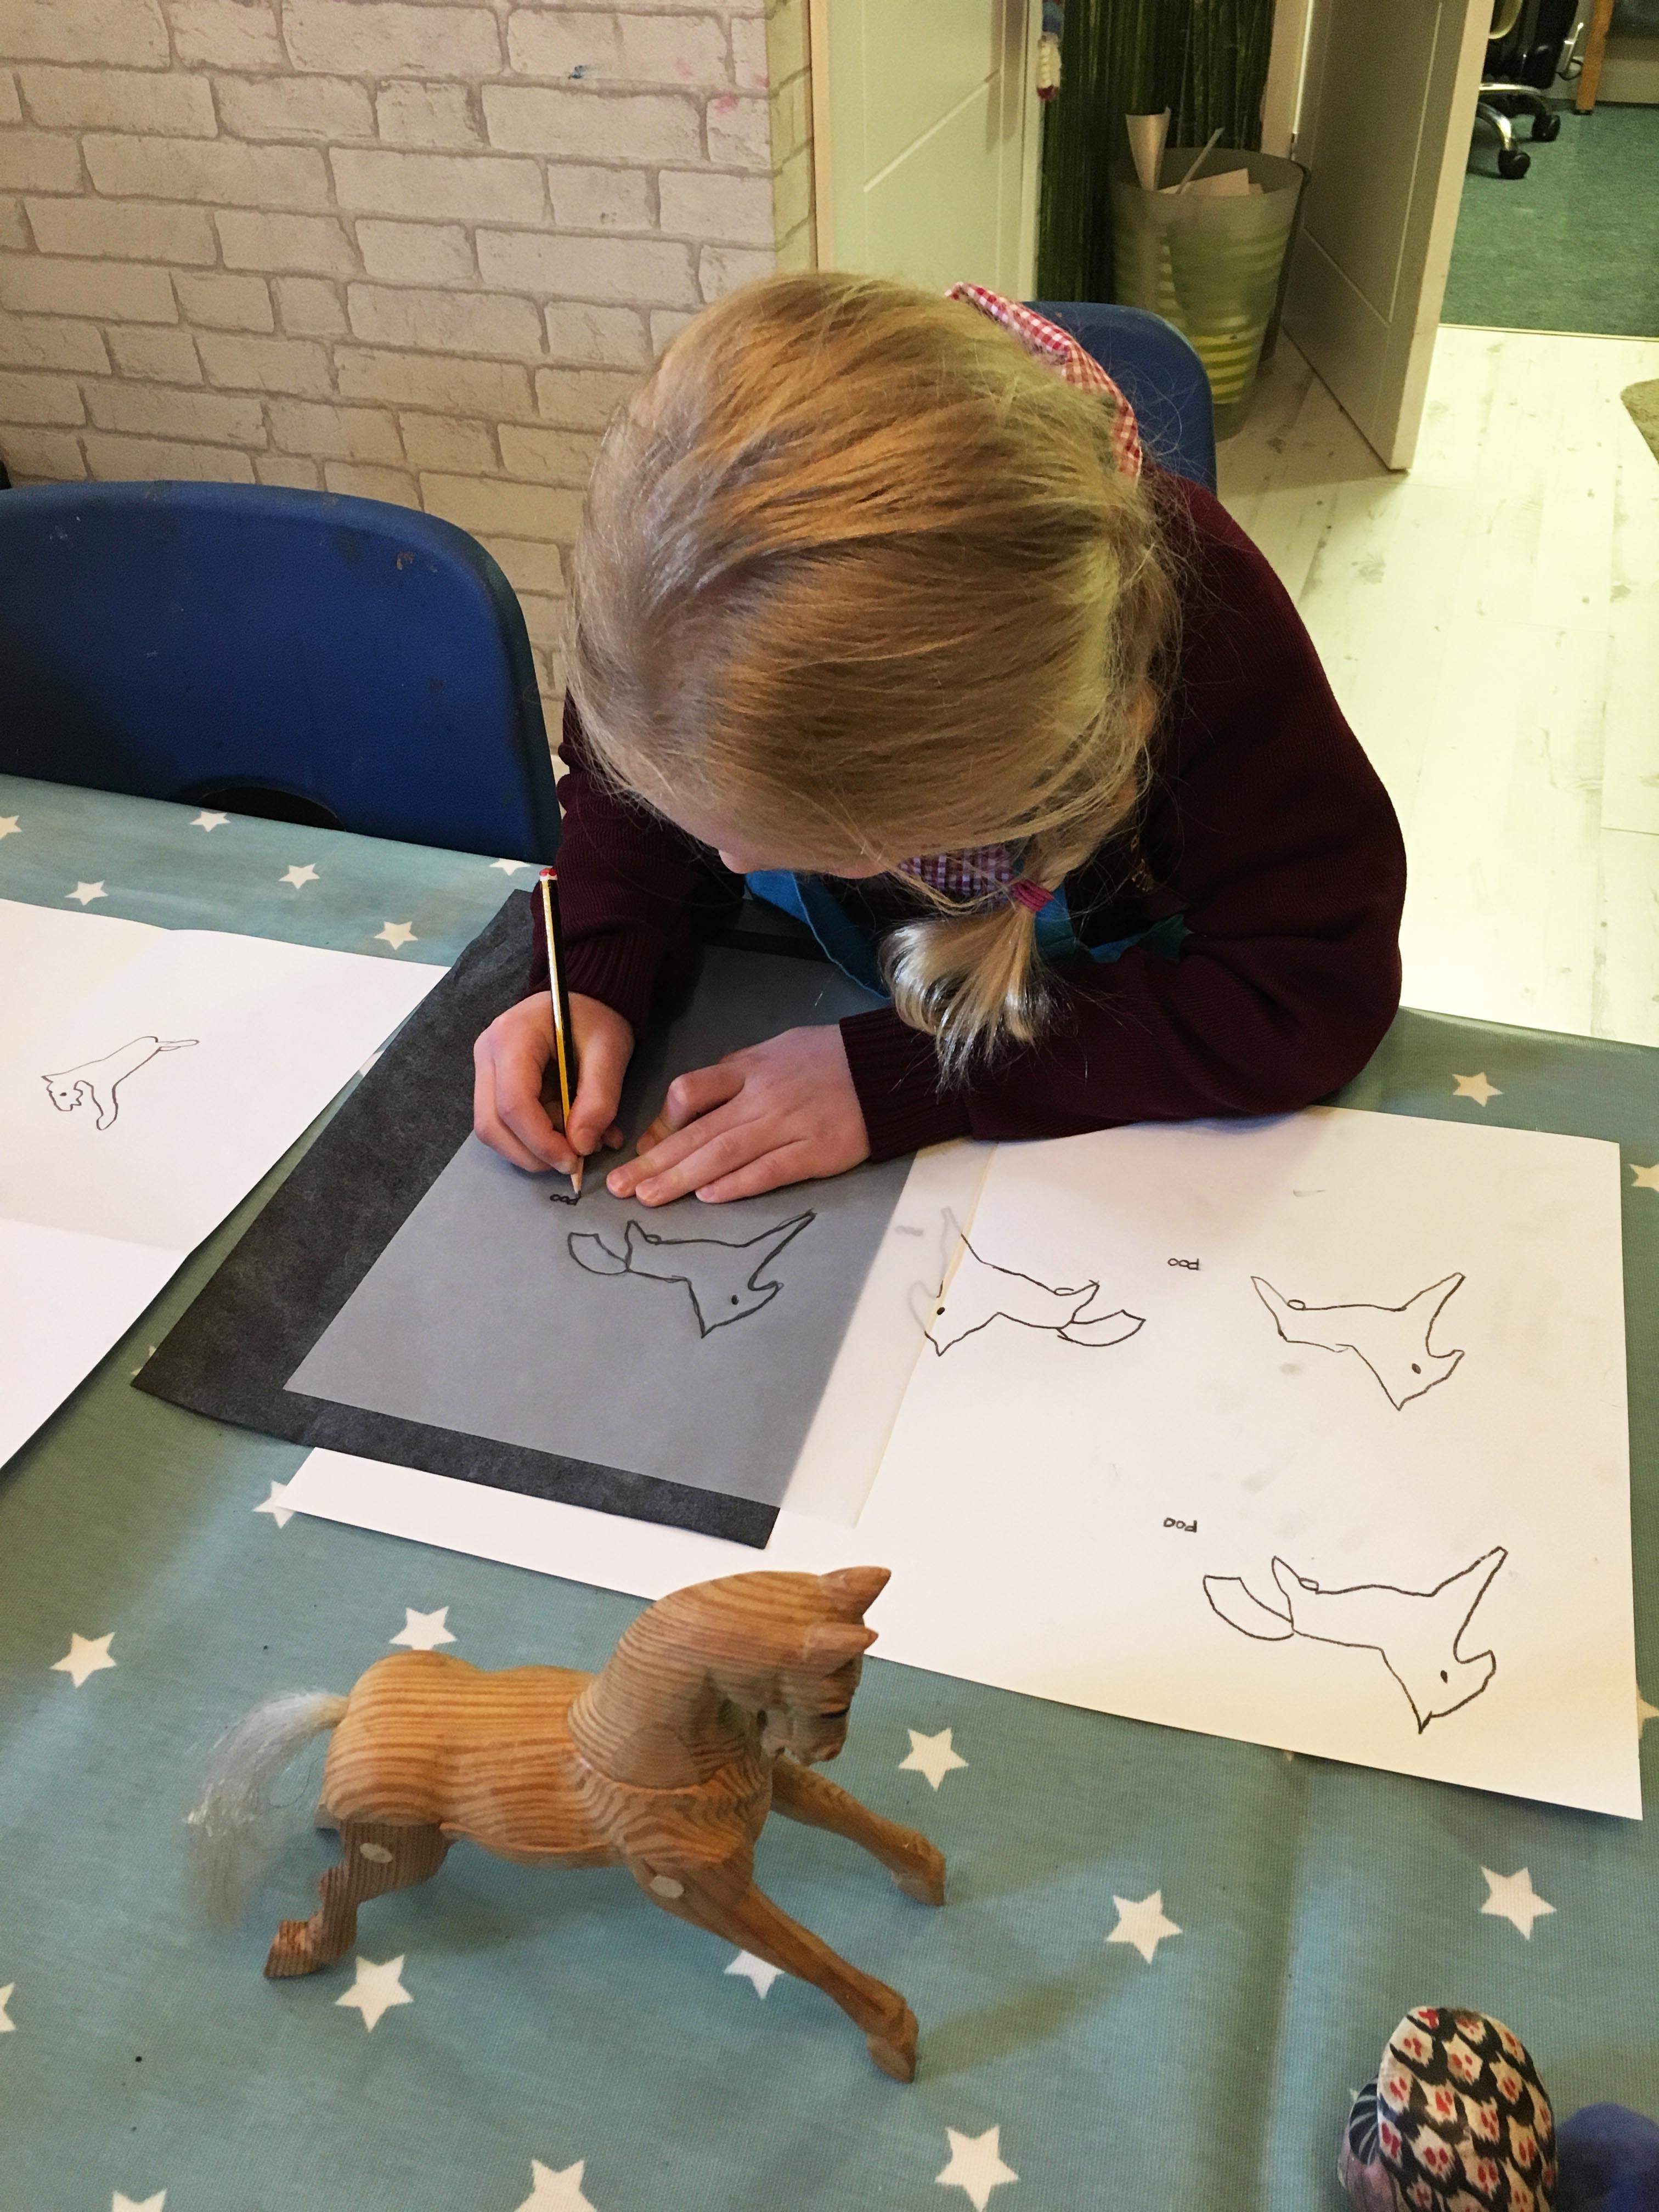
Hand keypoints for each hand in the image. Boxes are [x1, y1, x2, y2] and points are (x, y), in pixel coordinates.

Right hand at [473, 991, 632, 1175]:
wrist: (586, 999)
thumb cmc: (597, 1019)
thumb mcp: (610, 1052)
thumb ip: (599, 1100)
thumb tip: (582, 1146)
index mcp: (512, 1037)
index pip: (514, 1103)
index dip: (541, 1142)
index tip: (574, 1161)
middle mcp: (487, 1053)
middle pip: (492, 1123)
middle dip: (531, 1154)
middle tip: (572, 1163)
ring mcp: (485, 1068)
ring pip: (492, 1128)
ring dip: (532, 1150)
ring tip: (576, 1144)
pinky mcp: (492, 1082)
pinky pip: (503, 1123)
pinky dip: (533, 1139)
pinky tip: (566, 1133)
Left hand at [606, 1025, 870, 1205]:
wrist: (885, 1068)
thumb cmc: (823, 1061)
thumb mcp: (770, 1053)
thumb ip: (728, 1079)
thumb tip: (682, 1113)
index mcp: (747, 1070)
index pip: (690, 1092)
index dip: (661, 1123)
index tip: (641, 1148)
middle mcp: (761, 1098)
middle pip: (697, 1132)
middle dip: (654, 1162)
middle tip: (619, 1188)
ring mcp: (790, 1125)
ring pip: (725, 1154)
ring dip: (682, 1178)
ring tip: (648, 1198)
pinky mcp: (817, 1151)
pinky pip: (771, 1170)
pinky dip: (739, 1184)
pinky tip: (709, 1197)